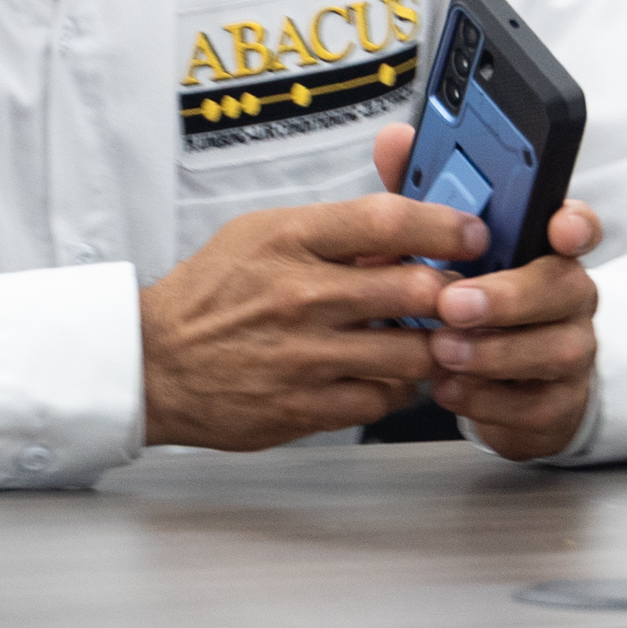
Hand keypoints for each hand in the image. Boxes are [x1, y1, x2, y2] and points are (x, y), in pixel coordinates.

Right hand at [138, 183, 474, 450]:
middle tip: (464, 295)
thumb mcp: (262, 235)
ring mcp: (307, 355)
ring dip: (433, 346)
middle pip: (416, 289)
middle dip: (454, 293)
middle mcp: (301, 294)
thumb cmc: (211, 295)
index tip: (471, 234)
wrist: (154, 362)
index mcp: (290, 239)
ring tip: (429, 338)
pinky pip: (385, 399)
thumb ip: (332, 232)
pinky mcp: (307, 406)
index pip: (386, 221)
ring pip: (413, 352)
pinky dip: (397, 388)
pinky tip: (386, 375)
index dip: (444, 226)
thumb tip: (402, 233)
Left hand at [372, 123, 603, 461]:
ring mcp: (570, 349)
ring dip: (496, 350)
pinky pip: (536, 404)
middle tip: (455, 303)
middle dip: (509, 294)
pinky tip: (453, 387)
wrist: (493, 377)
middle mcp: (568, 294)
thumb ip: (419, 189)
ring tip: (444, 349)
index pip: (577, 223)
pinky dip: (490, 398)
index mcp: (544, 246)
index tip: (558, 228)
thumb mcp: (437, 243)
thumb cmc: (465, 295)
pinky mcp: (558, 403)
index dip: (574, 223)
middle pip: (565, 285)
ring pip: (555, 348)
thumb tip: (396, 139)